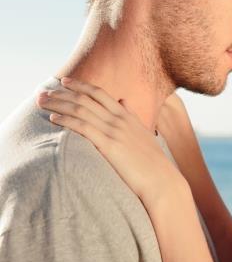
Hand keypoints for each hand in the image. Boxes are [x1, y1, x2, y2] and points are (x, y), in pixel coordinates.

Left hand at [37, 77, 188, 209]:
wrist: (161, 179)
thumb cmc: (153, 161)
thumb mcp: (144, 133)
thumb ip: (132, 116)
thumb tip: (124, 100)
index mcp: (127, 116)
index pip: (100, 94)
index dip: (80, 86)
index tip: (64, 81)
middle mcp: (119, 119)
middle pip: (85, 99)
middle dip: (62, 93)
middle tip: (43, 92)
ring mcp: (114, 131)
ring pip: (81, 110)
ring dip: (58, 104)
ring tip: (41, 102)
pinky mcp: (109, 145)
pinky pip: (82, 127)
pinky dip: (66, 120)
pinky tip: (53, 118)